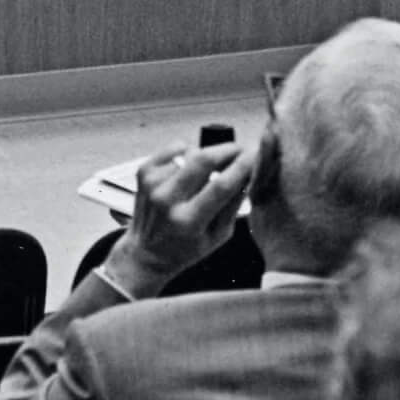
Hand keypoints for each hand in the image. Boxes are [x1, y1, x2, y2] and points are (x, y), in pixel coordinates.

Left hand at [101, 137, 256, 297]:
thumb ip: (233, 204)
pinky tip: (190, 168)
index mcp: (189, 221)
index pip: (221, 186)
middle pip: (203, 160)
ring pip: (189, 153)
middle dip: (227, 150)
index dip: (242, 167)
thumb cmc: (187, 247)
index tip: (256, 155)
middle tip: (241, 150)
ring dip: (207, 156)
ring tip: (211, 171)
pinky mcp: (143, 171)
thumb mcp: (219, 235)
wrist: (146, 251)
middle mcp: (167, 199)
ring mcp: (152, 183)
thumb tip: (249, 172)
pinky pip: (174, 148)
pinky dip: (188, 152)